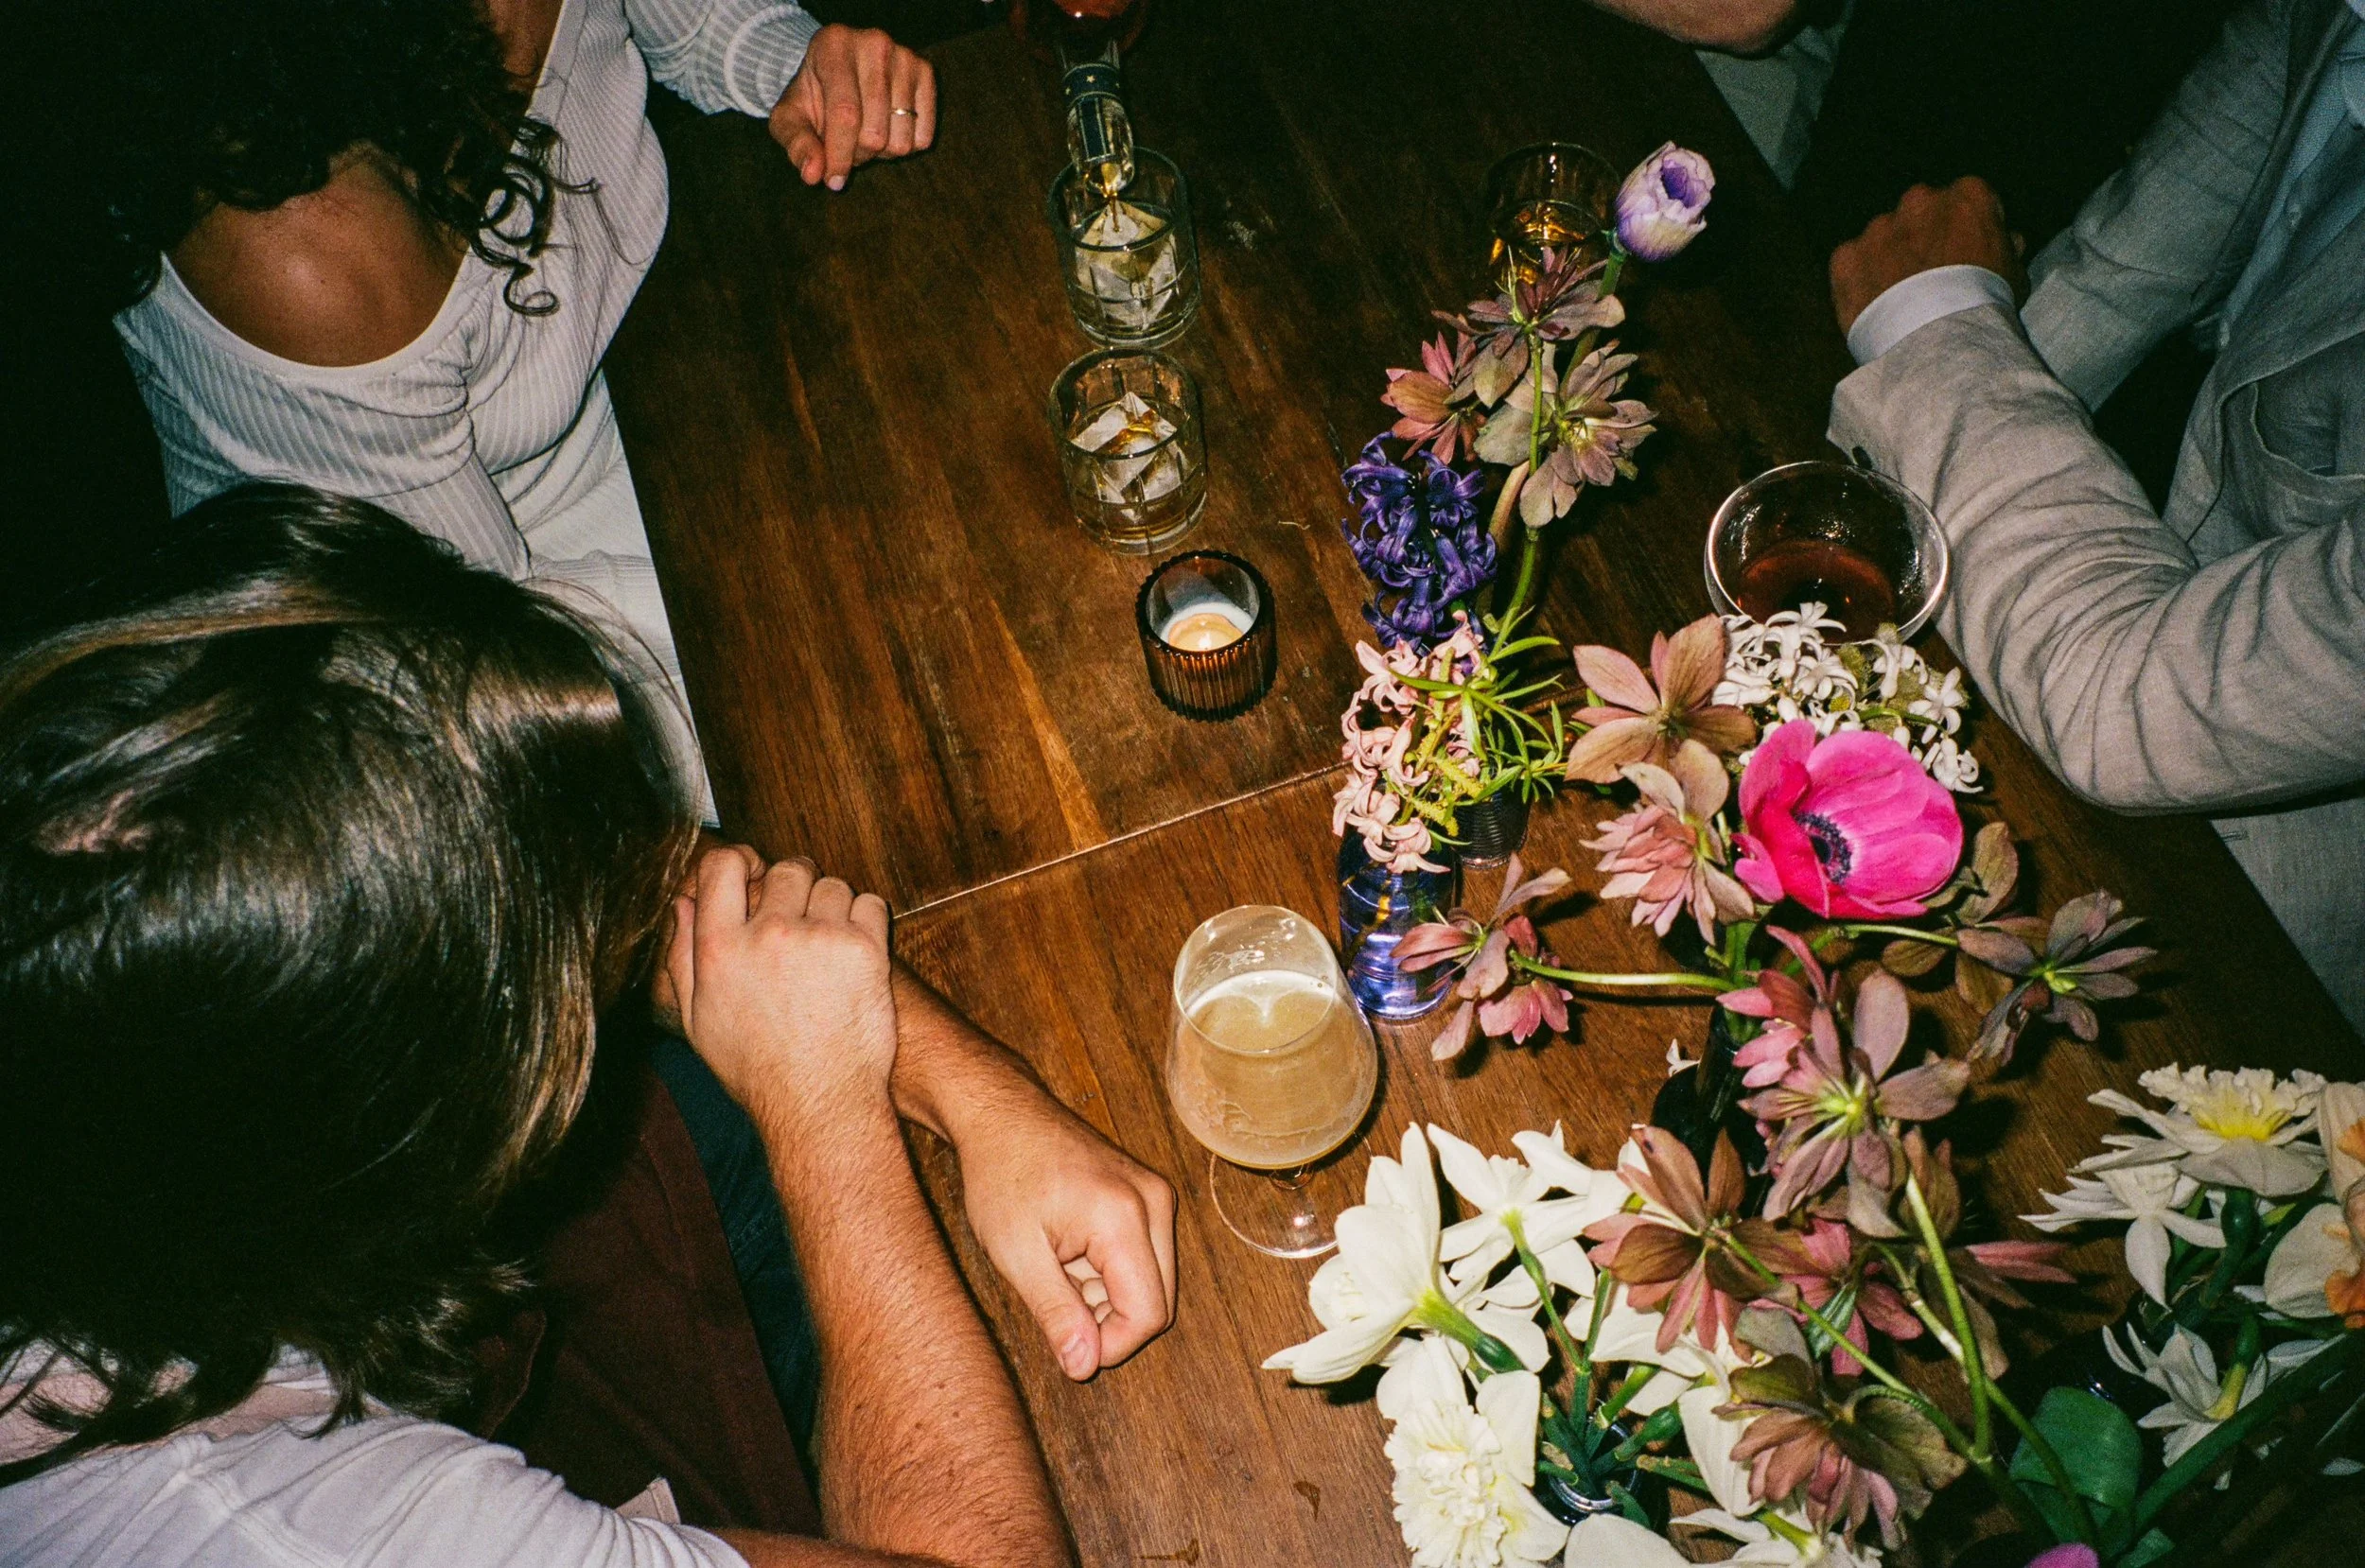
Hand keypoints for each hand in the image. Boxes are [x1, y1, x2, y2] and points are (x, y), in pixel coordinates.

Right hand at [665, 846, 896, 1122]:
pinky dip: (865, 920)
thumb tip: (683, 901)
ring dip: (831, 906)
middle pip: (786, 869)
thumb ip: (683, 955)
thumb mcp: (696, 1019)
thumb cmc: (755, 1067)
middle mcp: (769, 935)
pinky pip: (869, 903)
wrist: (819, 1102)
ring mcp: (820, 938)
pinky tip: (855, 951)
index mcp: (720, 948)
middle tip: (801, 917)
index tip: (753, 873)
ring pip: (831, 884)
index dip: (740, 861)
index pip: (722, 864)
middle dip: (794, 886)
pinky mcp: (865, 949)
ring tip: (828, 945)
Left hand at [767, 24, 937, 190]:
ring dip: (880, 152)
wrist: (837, 71)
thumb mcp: (790, 118)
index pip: (845, 114)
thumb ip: (797, 145)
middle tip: (845, 143)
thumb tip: (813, 175)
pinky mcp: (926, 72)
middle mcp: (874, 43)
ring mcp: (905, 56)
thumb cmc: (812, 97)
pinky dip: (904, 146)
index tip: (833, 181)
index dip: (840, 155)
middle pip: (875, 133)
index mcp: (833, 45)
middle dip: (857, 154)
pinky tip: (887, 129)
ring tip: (865, 133)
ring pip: (901, 140)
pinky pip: (923, 137)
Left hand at [953, 1082, 1176, 1380]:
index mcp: (1124, 1217)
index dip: (1110, 1345)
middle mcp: (1154, 1203)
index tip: (1066, 1343)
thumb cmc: (1001, 1174)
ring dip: (1106, 1296)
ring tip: (1057, 1268)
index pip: (1148, 1315)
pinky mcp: (1148, 1195)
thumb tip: (1085, 1367)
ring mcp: (1156, 1196)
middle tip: (1055, 1299)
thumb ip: (1055, 1313)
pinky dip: (1109, 1272)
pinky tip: (1069, 1252)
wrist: (1002, 1114)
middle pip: (1159, 1303)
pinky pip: (1145, 1258)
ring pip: (1153, 1283)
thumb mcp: (1015, 1253)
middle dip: (1108, 1319)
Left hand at [1829, 176, 2026, 334]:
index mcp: (1967, 195)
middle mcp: (1920, 200)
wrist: (1938, 339)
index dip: (1967, 229)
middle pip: (1921, 213)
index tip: (1968, 254)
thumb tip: (2007, 240)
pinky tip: (1874, 306)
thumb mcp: (2014, 274)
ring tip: (1900, 299)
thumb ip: (2005, 248)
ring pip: (1883, 238)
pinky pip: (1851, 263)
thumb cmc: (1985, 305)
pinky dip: (1859, 280)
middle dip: (1924, 238)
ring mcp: (1879, 227)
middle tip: (1930, 278)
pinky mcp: (1846, 256)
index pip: (1968, 200)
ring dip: (1889, 259)